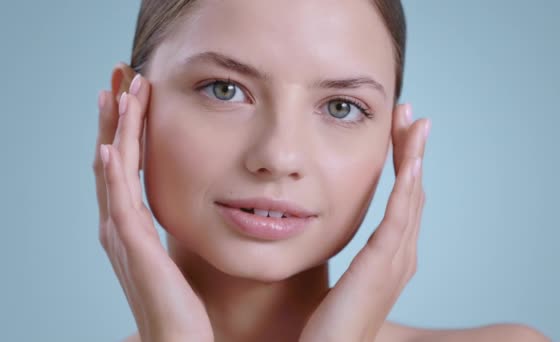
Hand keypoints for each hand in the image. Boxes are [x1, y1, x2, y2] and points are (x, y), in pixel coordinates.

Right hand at [93, 69, 212, 341]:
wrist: (179, 339)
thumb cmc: (184, 301)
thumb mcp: (181, 252)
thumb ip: (181, 226)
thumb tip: (206, 203)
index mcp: (132, 224)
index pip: (127, 163)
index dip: (127, 126)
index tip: (135, 93)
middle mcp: (120, 225)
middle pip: (111, 157)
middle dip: (114, 116)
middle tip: (120, 77)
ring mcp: (122, 236)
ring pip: (112, 171)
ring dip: (114, 130)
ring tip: (117, 92)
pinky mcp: (133, 248)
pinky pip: (119, 203)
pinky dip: (113, 174)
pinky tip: (110, 146)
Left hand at [299, 104, 429, 341]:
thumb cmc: (330, 325)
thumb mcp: (345, 282)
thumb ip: (351, 258)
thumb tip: (339, 236)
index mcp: (392, 257)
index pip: (404, 201)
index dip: (405, 165)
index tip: (400, 133)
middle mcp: (401, 256)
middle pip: (414, 193)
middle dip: (413, 151)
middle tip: (411, 116)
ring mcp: (396, 262)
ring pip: (411, 198)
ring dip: (413, 158)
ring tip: (414, 123)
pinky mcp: (382, 267)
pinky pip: (398, 219)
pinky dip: (406, 188)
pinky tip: (410, 160)